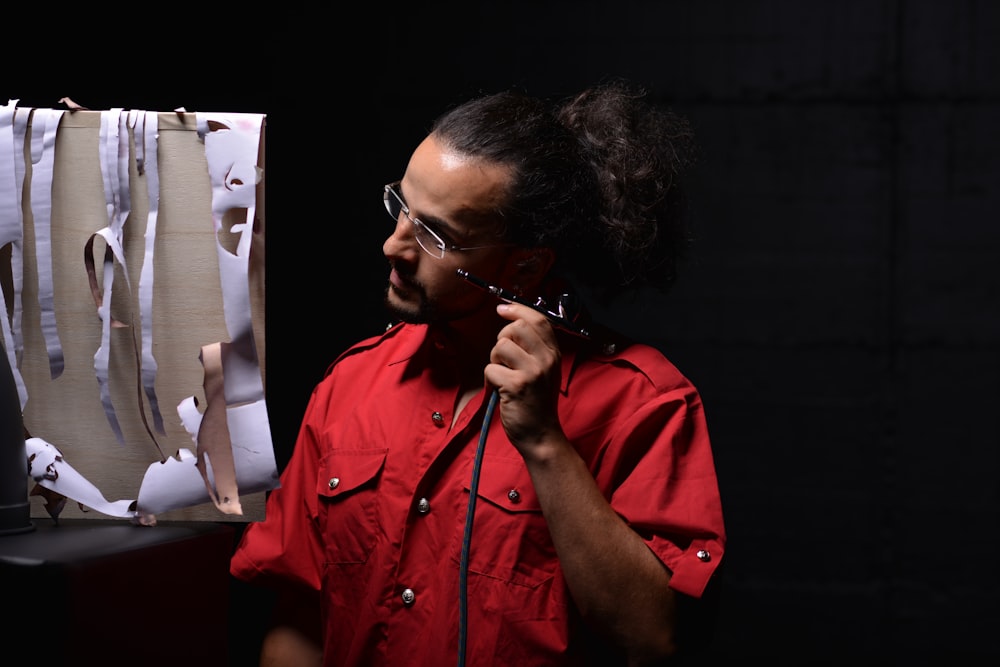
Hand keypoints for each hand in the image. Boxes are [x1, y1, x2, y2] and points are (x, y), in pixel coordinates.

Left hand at [483, 302, 564, 456]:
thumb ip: (534, 348)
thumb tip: (512, 322)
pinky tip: (498, 391)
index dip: (518, 309)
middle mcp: (547, 360)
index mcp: (554, 354)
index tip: (502, 309)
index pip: (539, 319)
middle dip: (502, 338)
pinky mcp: (517, 386)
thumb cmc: (537, 403)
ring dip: (494, 360)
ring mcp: (533, 372)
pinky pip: (490, 369)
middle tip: (502, 358)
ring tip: (502, 375)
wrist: (541, 435)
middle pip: (516, 327)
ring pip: (501, 346)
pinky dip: (489, 380)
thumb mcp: (545, 371)